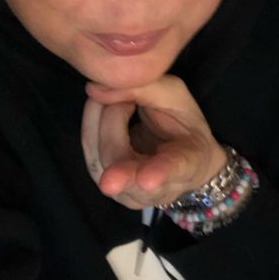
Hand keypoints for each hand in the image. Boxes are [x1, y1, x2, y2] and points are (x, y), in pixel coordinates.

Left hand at [81, 75, 226, 209]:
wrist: (179, 147)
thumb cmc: (182, 122)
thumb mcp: (174, 95)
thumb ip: (142, 88)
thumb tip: (93, 90)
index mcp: (189, 163)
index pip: (173, 170)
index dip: (160, 174)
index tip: (146, 181)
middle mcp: (157, 189)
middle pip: (123, 162)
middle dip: (114, 119)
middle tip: (127, 95)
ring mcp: (127, 191)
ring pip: (99, 156)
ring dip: (101, 116)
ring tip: (119, 98)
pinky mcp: (104, 180)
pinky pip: (89, 148)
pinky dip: (93, 120)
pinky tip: (106, 107)